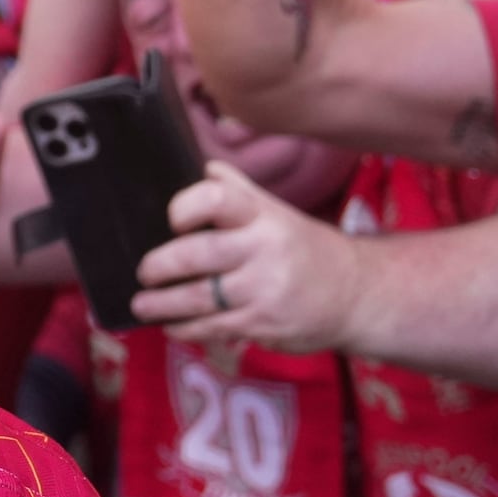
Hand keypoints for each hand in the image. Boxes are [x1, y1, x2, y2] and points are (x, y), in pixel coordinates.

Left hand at [128, 162, 361, 347]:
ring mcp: (265, 290)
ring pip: (200, 297)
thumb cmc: (305, 248)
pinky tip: (172, 325)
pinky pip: (214, 327)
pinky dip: (187, 328)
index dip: (186, 207)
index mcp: (263, 215)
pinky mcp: (265, 324)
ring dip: (162, 304)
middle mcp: (264, 249)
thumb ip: (239, 192)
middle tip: (142, 272)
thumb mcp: (278, 213)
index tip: (171, 221)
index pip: (217, 198)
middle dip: (160, 265)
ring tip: (140, 304)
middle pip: (199, 253)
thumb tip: (203, 168)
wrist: (357, 294)